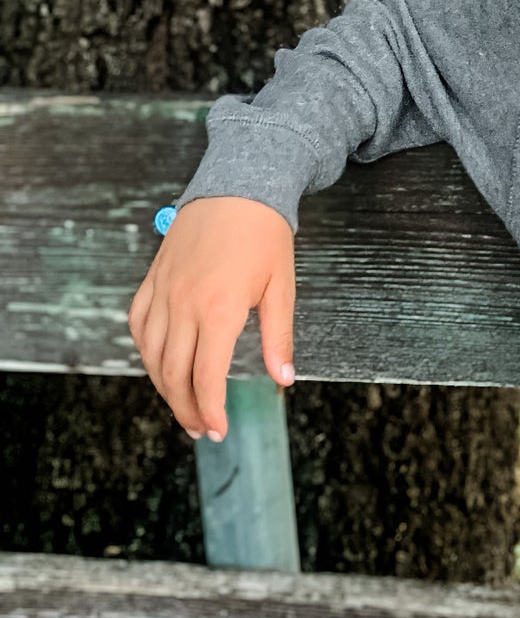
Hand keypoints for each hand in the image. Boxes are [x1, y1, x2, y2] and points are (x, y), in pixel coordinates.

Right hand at [127, 196, 296, 441]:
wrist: (238, 188)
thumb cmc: (265, 236)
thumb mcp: (283, 288)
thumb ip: (278, 338)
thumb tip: (284, 379)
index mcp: (218, 309)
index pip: (206, 376)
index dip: (211, 409)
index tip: (218, 429)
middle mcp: (183, 304)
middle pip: (174, 373)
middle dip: (186, 408)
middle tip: (202, 429)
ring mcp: (162, 292)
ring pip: (151, 354)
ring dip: (164, 387)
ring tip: (184, 407)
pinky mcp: (152, 280)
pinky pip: (138, 325)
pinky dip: (146, 352)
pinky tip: (160, 366)